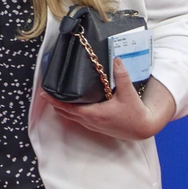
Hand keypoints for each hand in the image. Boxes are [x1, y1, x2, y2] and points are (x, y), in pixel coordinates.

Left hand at [43, 60, 176, 140]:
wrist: (143, 128)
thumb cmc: (136, 113)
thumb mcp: (129, 93)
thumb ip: (122, 76)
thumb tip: (116, 60)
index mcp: (95, 113)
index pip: (68, 107)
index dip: (54, 101)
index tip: (43, 94)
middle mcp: (91, 121)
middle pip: (66, 112)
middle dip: (54, 103)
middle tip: (45, 92)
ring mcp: (93, 126)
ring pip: (71, 117)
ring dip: (62, 108)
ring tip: (54, 97)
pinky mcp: (97, 127)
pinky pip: (79, 120)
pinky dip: (71, 112)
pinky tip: (70, 105)